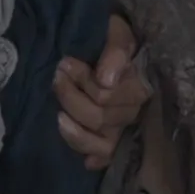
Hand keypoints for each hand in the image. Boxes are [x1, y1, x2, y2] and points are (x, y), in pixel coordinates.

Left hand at [53, 14, 149, 169]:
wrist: (108, 39)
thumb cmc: (112, 35)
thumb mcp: (117, 32)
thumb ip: (116, 51)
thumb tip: (106, 79)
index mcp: (139, 83)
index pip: (107, 95)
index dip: (82, 81)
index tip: (64, 63)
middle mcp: (134, 109)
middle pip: (99, 117)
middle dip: (71, 97)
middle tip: (56, 78)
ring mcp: (123, 127)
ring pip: (101, 141)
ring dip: (75, 132)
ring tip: (57, 116)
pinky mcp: (112, 140)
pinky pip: (105, 156)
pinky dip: (93, 157)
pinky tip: (85, 161)